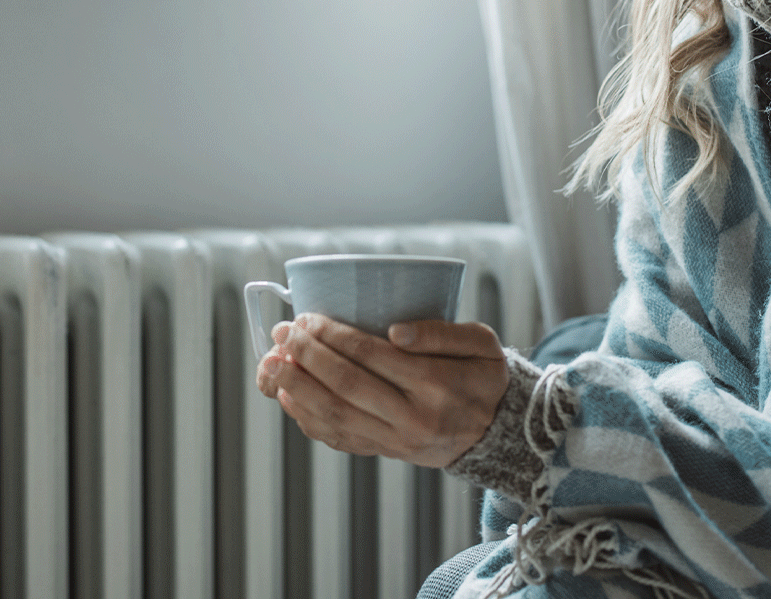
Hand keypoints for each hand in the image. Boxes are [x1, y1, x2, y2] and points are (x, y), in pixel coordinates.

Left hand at [254, 314, 507, 468]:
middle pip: (345, 384)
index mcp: (436, 384)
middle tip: (284, 332)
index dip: (332, 335)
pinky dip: (307, 418)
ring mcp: (397, 440)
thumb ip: (441, 332)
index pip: (371, 355)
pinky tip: (288, 396)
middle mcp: (413, 417)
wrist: (498, 432)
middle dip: (306, 355)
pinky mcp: (386, 451)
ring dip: (296, 387)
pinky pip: (338, 438)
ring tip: (272, 363)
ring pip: (334, 415)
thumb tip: (394, 330)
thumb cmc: (485, 377)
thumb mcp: (482, 342)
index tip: (307, 317)